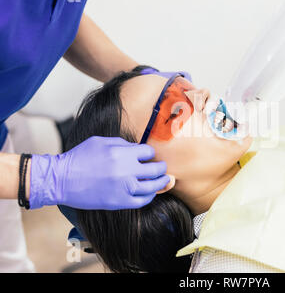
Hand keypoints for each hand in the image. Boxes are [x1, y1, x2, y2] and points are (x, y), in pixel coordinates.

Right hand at [29, 136, 168, 209]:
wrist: (61, 179)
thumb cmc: (79, 158)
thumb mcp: (100, 142)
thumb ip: (122, 143)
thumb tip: (138, 148)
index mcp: (122, 153)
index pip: (148, 152)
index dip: (150, 153)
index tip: (149, 156)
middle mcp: (126, 170)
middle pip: (155, 169)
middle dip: (161, 167)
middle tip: (162, 168)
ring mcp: (123, 188)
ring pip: (153, 186)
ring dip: (161, 182)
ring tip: (164, 180)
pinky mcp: (118, 202)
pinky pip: (142, 201)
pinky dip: (149, 197)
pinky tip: (150, 193)